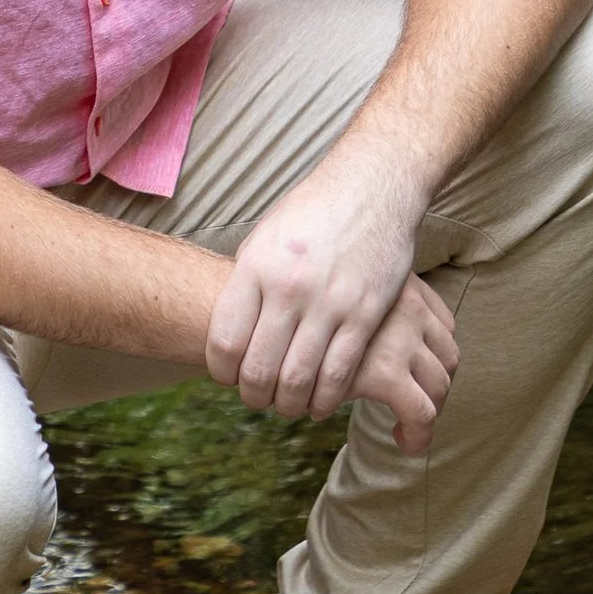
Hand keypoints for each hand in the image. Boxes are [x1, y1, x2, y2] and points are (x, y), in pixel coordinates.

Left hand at [204, 169, 458, 455]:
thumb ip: (247, 285)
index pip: (225, 341)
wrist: (371, 188)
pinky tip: (319, 403)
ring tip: (286, 405)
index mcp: (256, 267)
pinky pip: (339, 372)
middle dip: (254, 395)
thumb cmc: (311, 215)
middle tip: (257, 399)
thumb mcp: (264, 239)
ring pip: (299, 379)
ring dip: (288, 404)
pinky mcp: (366, 314)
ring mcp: (330, 302)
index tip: (227, 378)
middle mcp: (290, 287)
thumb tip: (230, 335)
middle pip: (259, 368)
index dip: (221, 372)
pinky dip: (325, 399)